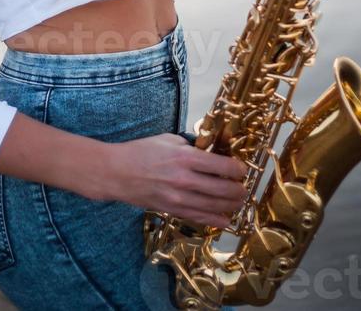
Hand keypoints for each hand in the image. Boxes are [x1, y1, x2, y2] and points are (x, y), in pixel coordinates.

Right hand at [103, 133, 247, 227]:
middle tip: (243, 188)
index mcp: (185, 157)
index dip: (237, 169)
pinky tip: (224, 219)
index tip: (241, 170)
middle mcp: (185, 179)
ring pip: (214, 206)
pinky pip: (198, 218)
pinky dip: (214, 220)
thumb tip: (209, 152)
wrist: (117, 172)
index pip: (222, 166)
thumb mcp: (167, 139)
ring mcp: (178, 198)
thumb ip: (190, 146)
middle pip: (223, 189)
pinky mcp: (172, 210)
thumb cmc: (140, 151)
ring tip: (238, 202)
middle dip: (238, 190)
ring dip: (230, 206)